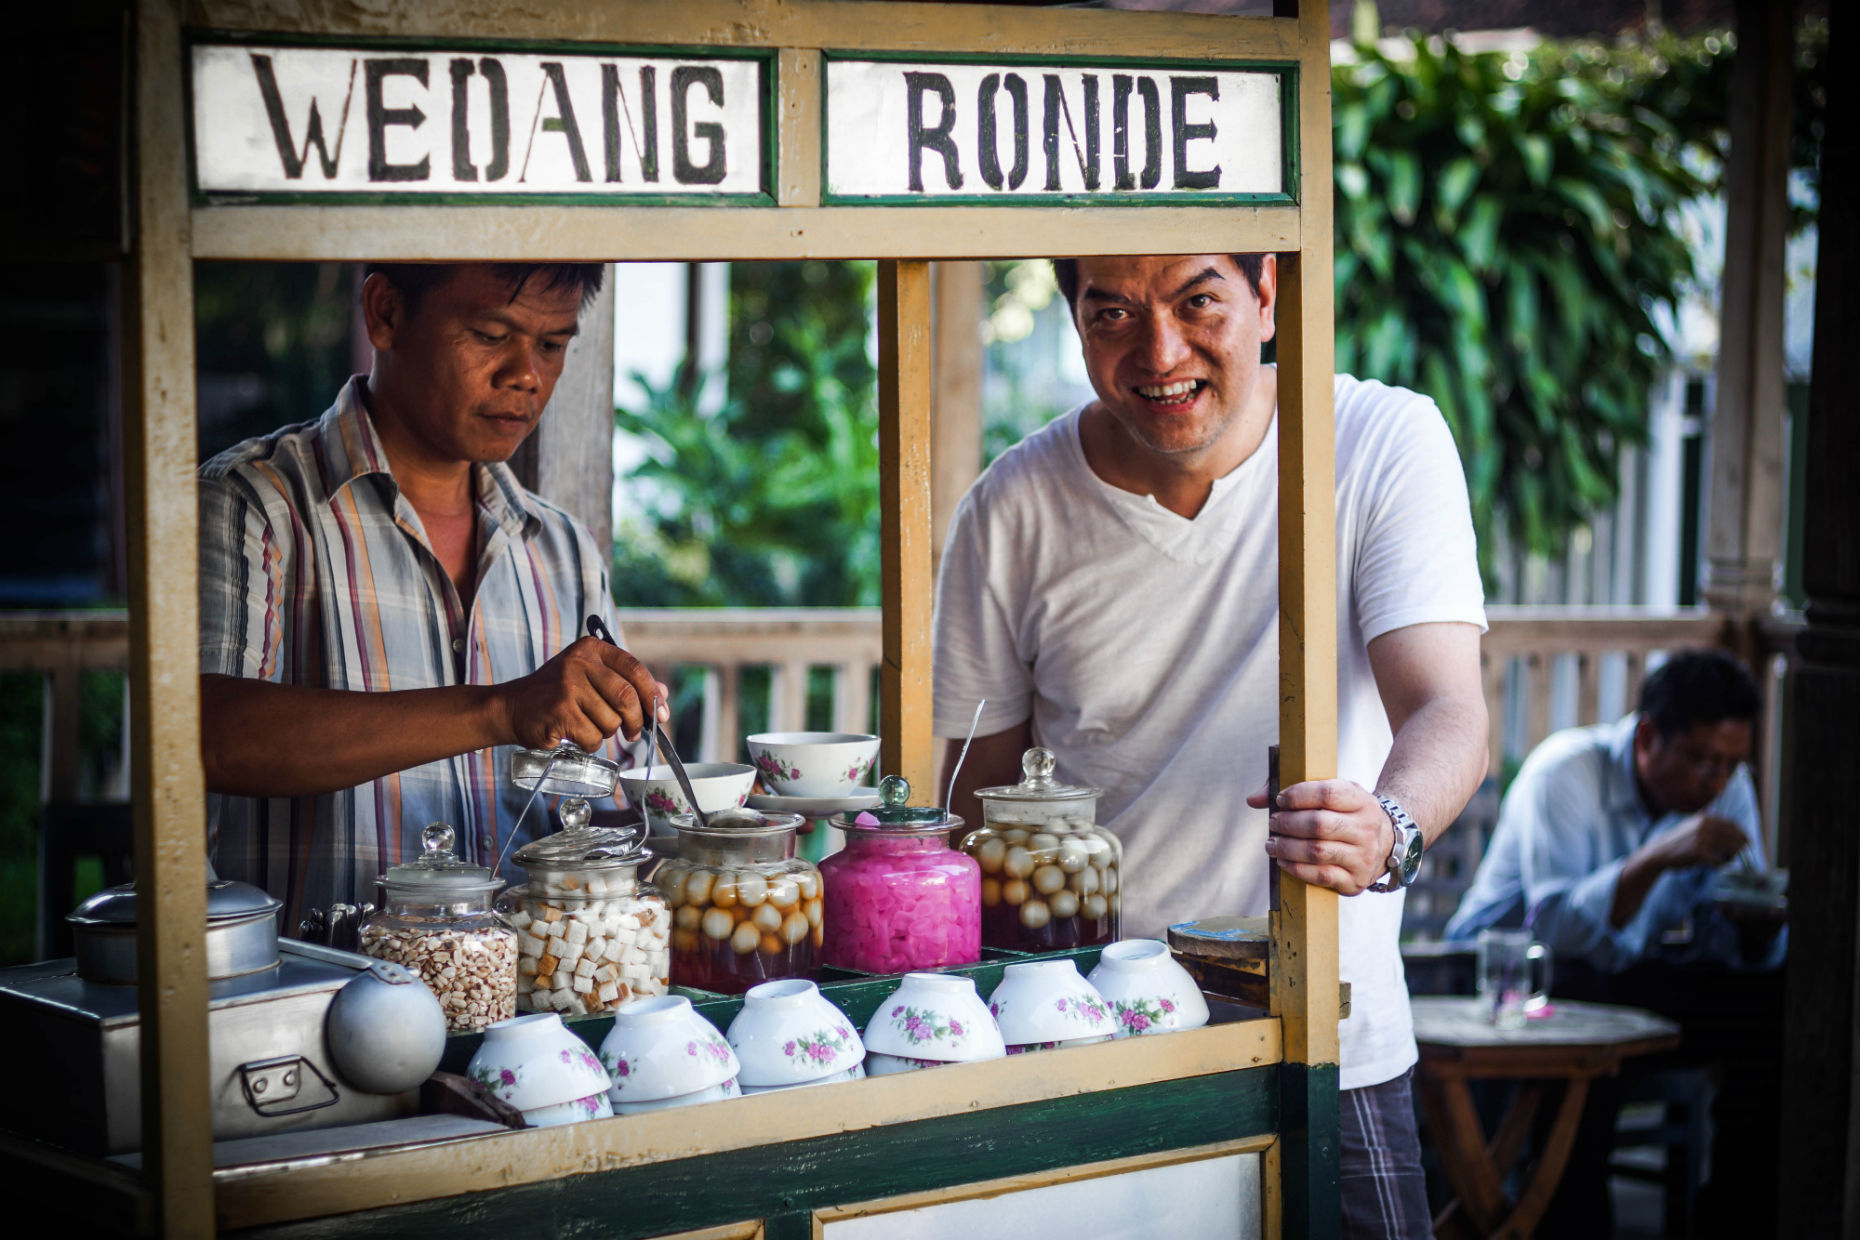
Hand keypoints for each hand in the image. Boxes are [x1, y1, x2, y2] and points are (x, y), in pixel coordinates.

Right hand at [494, 636, 668, 750]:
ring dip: (608, 732)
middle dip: (636, 720)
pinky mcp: (559, 712)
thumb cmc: (557, 693)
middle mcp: (578, 662)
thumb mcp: (591, 678)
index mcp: (591, 649)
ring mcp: (567, 687)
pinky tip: (575, 734)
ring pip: (611, 721)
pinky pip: (593, 737)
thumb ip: (626, 682)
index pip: (634, 669)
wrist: (513, 707)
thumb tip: (662, 695)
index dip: (652, 694)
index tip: (661, 714)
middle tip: (634, 732)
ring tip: (590, 726)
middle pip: (626, 696)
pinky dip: (591, 743)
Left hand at [1248, 778, 1394, 895]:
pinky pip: (1321, 876)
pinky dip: (1296, 868)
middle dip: (1288, 823)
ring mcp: (1363, 856)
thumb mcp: (1332, 794)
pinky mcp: (1355, 880)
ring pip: (1317, 851)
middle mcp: (1367, 829)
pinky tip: (1283, 861)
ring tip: (1272, 843)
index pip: (1327, 794)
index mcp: (1362, 801)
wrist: (1383, 845)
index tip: (1280, 800)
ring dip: (1287, 848)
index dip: (1298, 796)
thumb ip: (1293, 791)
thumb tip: (1253, 799)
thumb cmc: (1345, 815)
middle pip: (1319, 824)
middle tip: (1273, 823)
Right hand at [1657, 814, 1750, 869]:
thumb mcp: (1694, 827)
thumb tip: (1736, 834)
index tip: (1747, 842)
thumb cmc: (1680, 842)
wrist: (1661, 852)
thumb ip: (1711, 826)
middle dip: (1739, 847)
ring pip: (1730, 849)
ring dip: (1731, 857)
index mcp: (1705, 819)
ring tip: (1724, 860)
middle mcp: (1705, 826)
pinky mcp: (1700, 852)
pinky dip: (1720, 865)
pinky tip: (1715, 865)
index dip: (1742, 834)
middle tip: (1737, 855)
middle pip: (1734, 837)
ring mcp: (1702, 839)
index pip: (1733, 825)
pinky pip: (1719, 861)